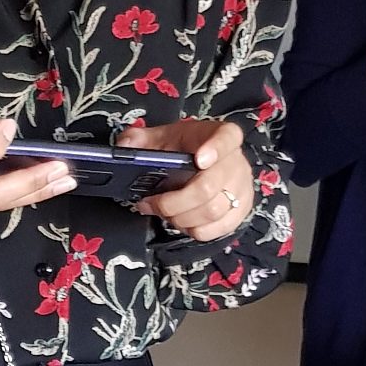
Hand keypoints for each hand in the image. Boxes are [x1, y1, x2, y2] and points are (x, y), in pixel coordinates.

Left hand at [130, 117, 253, 239]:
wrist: (207, 162)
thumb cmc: (185, 149)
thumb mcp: (163, 137)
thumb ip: (140, 138)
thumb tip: (123, 146)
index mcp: (221, 135)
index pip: (227, 137)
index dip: (215, 149)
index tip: (199, 159)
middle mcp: (236, 162)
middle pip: (208, 187)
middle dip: (173, 201)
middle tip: (152, 203)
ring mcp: (241, 188)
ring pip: (212, 211)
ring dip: (180, 218)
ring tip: (163, 213)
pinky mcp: (241, 211)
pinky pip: (217, 229)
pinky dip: (193, 230)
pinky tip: (181, 221)